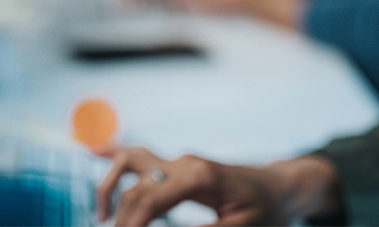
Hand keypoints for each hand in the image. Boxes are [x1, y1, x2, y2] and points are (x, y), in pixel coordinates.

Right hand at [96, 147, 342, 226]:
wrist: (280, 188)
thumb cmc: (266, 211)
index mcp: (199, 176)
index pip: (150, 200)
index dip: (132, 224)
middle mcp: (184, 162)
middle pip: (137, 188)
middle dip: (121, 219)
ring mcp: (179, 161)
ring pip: (131, 165)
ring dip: (111, 189)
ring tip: (102, 219)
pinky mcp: (177, 166)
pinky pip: (139, 159)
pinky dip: (117, 166)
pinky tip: (99, 167)